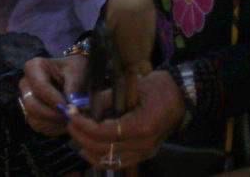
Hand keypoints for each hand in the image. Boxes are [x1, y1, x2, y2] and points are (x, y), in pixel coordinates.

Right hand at [18, 55, 86, 136]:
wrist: (74, 78)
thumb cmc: (74, 71)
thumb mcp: (77, 72)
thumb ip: (74, 87)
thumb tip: (71, 106)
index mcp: (34, 67)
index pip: (40, 87)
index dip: (54, 100)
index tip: (70, 107)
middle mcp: (25, 84)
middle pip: (32, 105)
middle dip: (53, 114)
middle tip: (70, 116)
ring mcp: (25, 99)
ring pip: (34, 118)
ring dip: (53, 123)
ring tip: (69, 119)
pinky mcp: (30, 112)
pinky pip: (37, 126)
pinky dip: (52, 128)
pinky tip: (64, 122)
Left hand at [67, 69, 185, 168]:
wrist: (180, 97)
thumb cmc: (156, 88)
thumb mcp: (130, 87)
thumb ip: (105, 99)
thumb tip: (80, 106)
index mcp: (141, 127)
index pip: (104, 133)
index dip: (84, 125)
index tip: (70, 114)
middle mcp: (143, 145)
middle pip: (104, 149)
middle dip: (81, 136)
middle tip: (69, 122)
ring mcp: (145, 152)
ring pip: (109, 160)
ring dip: (88, 148)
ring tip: (76, 133)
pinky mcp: (143, 154)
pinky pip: (118, 162)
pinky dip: (100, 157)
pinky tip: (87, 147)